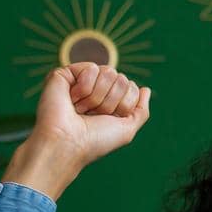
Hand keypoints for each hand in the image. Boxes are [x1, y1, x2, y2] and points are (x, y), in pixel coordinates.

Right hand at [29, 62, 151, 166]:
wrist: (68, 143)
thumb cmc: (95, 141)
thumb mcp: (127, 129)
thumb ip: (140, 110)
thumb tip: (145, 89)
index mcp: (110, 101)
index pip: (132, 88)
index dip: (125, 105)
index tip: (108, 120)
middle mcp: (96, 90)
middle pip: (122, 79)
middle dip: (111, 101)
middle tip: (92, 115)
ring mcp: (81, 80)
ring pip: (109, 71)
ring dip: (97, 96)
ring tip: (80, 109)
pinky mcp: (65, 73)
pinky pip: (91, 68)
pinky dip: (85, 88)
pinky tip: (71, 99)